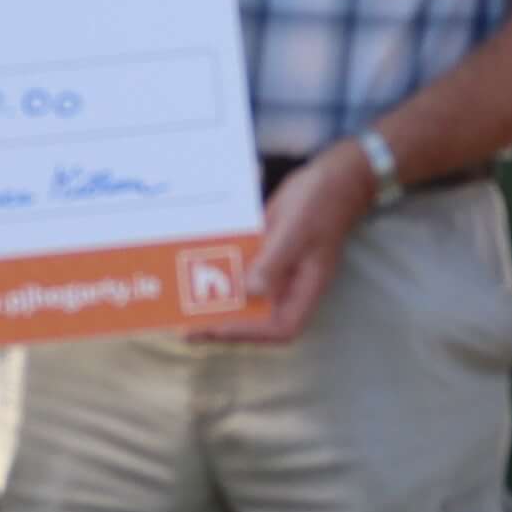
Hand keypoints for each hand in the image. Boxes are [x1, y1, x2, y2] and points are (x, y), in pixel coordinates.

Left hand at [194, 150, 370, 345]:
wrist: (331, 178)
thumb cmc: (321, 204)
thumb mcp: (296, 232)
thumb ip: (273, 263)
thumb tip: (248, 292)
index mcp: (305, 290)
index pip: (280, 328)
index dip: (250, 333)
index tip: (218, 325)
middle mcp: (289, 289)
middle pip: (256, 321)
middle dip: (222, 325)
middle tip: (187, 327)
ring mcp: (275, 274)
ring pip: (244, 300)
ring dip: (215, 305)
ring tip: (181, 311)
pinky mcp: (263, 256)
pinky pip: (239, 272)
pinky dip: (218, 275)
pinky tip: (191, 274)